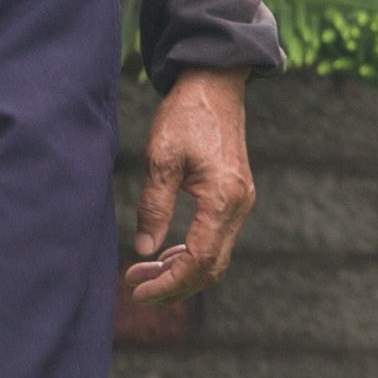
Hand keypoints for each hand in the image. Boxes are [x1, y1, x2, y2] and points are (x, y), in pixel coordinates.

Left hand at [127, 68, 255, 308]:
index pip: (198, 260)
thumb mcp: (160, 159)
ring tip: (144, 273)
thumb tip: (144, 250)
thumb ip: (154, 207)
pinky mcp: (235, 198)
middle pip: (211, 268)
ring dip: (181, 272)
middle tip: (136, 288)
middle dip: (174, 285)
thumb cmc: (186, 116)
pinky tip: (166, 254)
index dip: (168, 283)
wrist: (214, 86)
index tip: (137, 290)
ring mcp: (241, 203)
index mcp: (222, 199)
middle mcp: (239, 206)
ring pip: (216, 257)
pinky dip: (192, 255)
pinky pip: (217, 240)